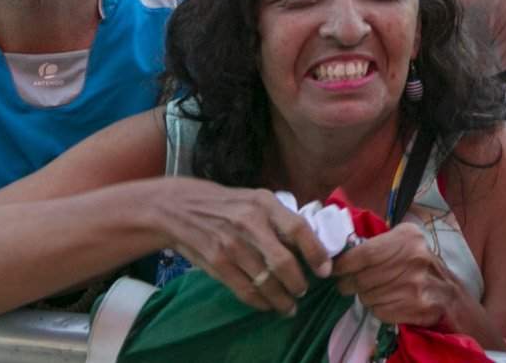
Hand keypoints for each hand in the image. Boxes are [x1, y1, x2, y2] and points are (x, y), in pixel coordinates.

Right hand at [152, 177, 332, 315]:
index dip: (315, 252)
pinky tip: (267, 305)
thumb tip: (310, 244)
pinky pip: (244, 289)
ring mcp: (231, 245)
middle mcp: (249, 223)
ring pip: (265, 280)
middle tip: (303, 291)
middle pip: (283, 261)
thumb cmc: (226, 204)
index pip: (298, 229)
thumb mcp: (255, 199)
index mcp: (264, 203)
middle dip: (298, 282)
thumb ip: (279, 219)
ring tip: (289, 306)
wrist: (179, 208)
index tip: (325, 270)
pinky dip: (260, 302)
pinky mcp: (216, 263)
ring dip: (281, 298)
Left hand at [330, 221, 475, 330]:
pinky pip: (377, 310)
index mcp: (407, 238)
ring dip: (364, 296)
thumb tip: (345, 251)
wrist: (446, 292)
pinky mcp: (412, 307)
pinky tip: (387, 301)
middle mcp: (411, 260)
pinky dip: (376, 307)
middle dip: (349, 283)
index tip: (334, 268)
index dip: (344, 264)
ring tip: (374, 290)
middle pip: (362, 278)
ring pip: (367, 296)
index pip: (364, 253)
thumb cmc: (419, 262)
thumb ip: (378, 241)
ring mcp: (412, 285)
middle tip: (347, 283)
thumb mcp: (405, 239)